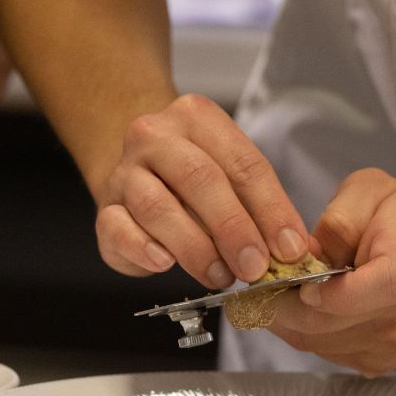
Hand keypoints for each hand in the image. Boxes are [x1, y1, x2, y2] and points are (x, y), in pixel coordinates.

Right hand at [95, 93, 311, 288]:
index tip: (289, 249)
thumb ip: (258, 207)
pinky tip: (165, 263)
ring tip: (221, 276)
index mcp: (198, 118)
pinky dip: (143, 249)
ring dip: (195, 247)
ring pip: (157, 206)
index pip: (243, 163)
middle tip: (255, 268)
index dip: (271, 210)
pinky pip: (118, 228)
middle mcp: (155, 137)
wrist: (135, 173)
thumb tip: (291, 250)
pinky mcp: (104, 208)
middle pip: (200, 179)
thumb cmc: (193, 180)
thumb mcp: (230, 177)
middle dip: (234, 229)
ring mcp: (125, 171)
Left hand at [267, 168, 395, 375]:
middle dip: (283, 304)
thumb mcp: (378, 191)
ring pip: (318, 343)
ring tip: (283, 290)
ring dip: (290, 320)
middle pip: (328, 324)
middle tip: (262, 282)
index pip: (370, 289)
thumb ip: (341, 217)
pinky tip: (308, 308)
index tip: (302, 280)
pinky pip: (327, 352)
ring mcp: (393, 346)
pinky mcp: (379, 363)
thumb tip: (308, 254)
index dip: (327, 291)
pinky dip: (308, 331)